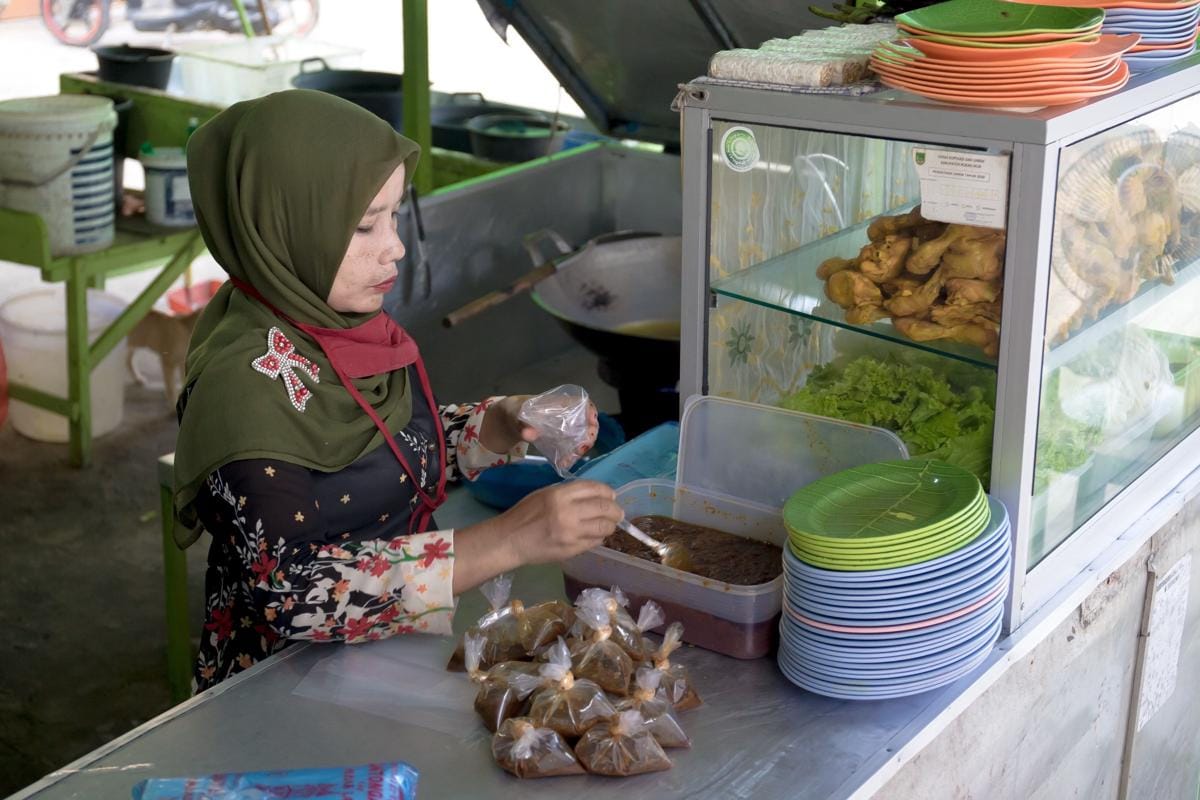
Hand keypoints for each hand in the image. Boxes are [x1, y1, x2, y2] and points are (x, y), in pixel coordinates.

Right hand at [451, 479, 621, 593]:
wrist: (510, 540)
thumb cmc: (525, 514)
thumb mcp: (545, 494)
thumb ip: (569, 493)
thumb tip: (596, 496)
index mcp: (560, 494)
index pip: (595, 488)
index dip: (608, 492)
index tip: (611, 496)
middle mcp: (568, 512)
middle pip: (605, 507)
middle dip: (615, 510)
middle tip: (617, 513)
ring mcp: (571, 533)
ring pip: (604, 527)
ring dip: (610, 525)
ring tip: (609, 525)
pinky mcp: (572, 549)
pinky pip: (595, 542)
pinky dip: (599, 537)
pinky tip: (595, 535)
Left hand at [480, 395, 599, 460]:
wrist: (508, 420)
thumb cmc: (515, 412)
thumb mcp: (515, 417)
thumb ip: (522, 425)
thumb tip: (530, 434)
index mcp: (557, 403)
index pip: (582, 402)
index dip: (590, 411)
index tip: (591, 423)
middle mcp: (565, 413)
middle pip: (586, 421)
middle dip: (588, 435)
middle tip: (581, 449)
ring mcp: (564, 426)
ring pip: (581, 435)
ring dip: (580, 447)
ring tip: (570, 458)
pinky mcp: (559, 438)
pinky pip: (570, 445)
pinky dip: (570, 454)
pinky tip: (563, 462)